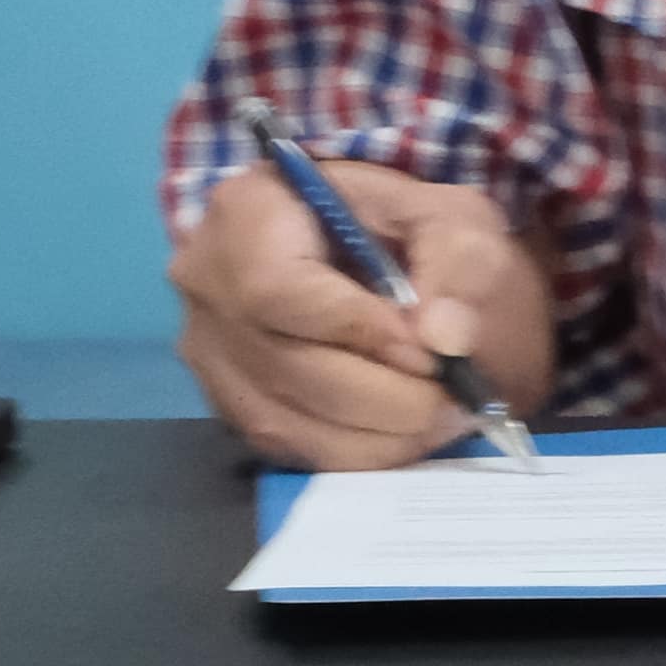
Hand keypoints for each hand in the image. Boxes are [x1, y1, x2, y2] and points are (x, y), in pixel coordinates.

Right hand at [175, 150, 562, 468]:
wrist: (381, 257)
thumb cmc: (408, 226)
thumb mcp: (450, 217)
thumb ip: (458, 262)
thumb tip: (444, 338)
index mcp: (247, 211)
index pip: (277, 286)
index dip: (355, 329)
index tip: (429, 353)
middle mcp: (207, 282)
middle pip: (283, 363)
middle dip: (382, 394)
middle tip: (452, 398)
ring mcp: (209, 350)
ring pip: (282, 419)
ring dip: (376, 435)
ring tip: (441, 418)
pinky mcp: (227, 403)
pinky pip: (285, 450)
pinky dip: (356, 454)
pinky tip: (406, 435)